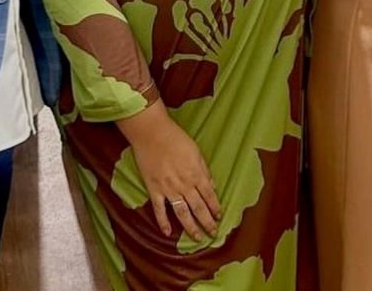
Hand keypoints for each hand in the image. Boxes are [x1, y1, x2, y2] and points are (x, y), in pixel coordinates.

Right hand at [118, 102, 220, 241]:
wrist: (151, 133)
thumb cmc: (175, 138)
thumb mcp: (195, 151)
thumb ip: (204, 170)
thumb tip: (212, 185)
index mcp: (195, 174)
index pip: (209, 196)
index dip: (215, 208)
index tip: (219, 217)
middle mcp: (184, 185)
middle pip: (198, 208)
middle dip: (207, 222)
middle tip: (213, 233)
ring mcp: (168, 189)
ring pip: (182, 213)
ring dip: (191, 227)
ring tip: (198, 238)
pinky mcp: (154, 189)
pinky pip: (159, 209)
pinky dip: (163, 222)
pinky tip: (168, 233)